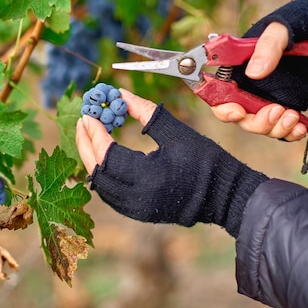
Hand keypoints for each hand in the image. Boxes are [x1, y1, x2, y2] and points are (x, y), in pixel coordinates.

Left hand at [76, 89, 267, 237]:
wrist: (225, 197)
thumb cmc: (206, 162)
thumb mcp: (177, 133)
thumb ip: (146, 113)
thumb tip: (121, 94)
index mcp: (148, 178)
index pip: (108, 154)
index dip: (95, 133)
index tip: (89, 113)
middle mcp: (137, 198)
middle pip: (97, 171)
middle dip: (86, 144)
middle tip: (83, 121)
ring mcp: (135, 209)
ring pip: (100, 184)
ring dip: (92, 158)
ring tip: (89, 134)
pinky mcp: (137, 213)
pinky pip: (109, 192)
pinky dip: (103, 172)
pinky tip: (102, 154)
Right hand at [210, 22, 307, 140]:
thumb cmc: (299, 22)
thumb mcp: (282, 29)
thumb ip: (267, 47)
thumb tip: (254, 72)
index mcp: (237, 67)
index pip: (218, 93)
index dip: (223, 107)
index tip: (238, 112)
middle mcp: (248, 85)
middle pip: (239, 116)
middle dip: (256, 121)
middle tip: (276, 111)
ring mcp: (266, 98)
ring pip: (260, 125)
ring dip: (275, 128)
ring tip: (293, 117)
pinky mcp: (285, 106)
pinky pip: (281, 128)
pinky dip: (289, 133)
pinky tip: (300, 128)